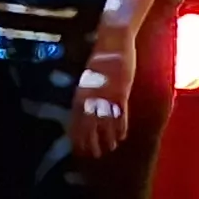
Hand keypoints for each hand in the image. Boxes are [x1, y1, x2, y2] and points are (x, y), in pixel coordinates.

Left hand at [72, 32, 136, 157]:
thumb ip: (87, 93)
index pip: (76, 122)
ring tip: (110, 148)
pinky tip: (123, 136)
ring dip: (108, 138)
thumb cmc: (101, 58)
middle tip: (95, 154)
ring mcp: (107, 97)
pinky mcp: (121, 94)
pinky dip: (121, 127)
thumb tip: (84, 107)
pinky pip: (120, 115)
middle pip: (89, 127)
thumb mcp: (89, 77)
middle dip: (91, 142)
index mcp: (81, 95)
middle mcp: (92, 99)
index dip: (78, 137)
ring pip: (105, 124)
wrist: (114, 44)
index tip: (79, 150)